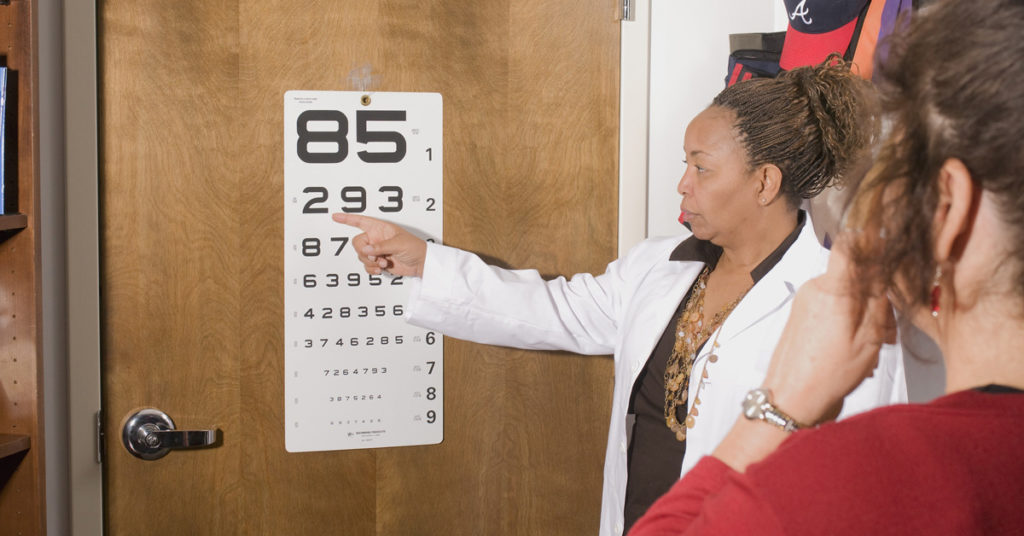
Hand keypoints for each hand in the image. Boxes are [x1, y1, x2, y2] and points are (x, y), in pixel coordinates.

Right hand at [331, 213, 427, 276]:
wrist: (422, 263)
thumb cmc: (415, 248)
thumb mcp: (398, 244)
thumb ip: (380, 247)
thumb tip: (366, 249)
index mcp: (380, 228)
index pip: (361, 221)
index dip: (347, 218)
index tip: (336, 216)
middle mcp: (376, 238)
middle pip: (358, 243)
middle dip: (364, 252)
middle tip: (376, 257)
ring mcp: (377, 251)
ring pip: (361, 256)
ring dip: (370, 262)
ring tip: (384, 263)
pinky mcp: (378, 262)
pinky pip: (367, 266)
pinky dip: (372, 269)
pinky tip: (381, 269)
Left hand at [762, 237, 896, 425]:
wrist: (789, 398)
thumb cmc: (828, 373)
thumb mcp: (869, 337)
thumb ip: (878, 299)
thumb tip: (883, 269)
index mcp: (833, 289)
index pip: (851, 244)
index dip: (871, 235)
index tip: (888, 236)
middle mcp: (815, 288)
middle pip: (854, 275)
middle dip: (876, 296)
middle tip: (888, 330)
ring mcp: (805, 301)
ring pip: (844, 293)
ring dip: (863, 314)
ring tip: (871, 348)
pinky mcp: (800, 315)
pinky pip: (831, 307)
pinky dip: (847, 322)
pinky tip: (854, 350)